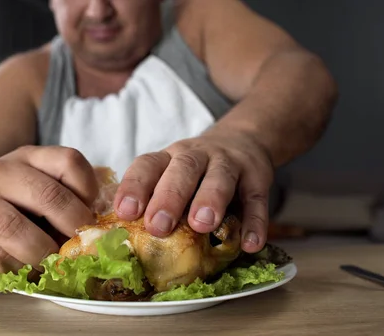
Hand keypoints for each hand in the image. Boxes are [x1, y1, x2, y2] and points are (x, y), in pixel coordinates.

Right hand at [0, 146, 98, 275]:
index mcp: (30, 157)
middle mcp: (0, 171)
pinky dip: (18, 270)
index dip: (89, 191)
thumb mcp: (44, 193)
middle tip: (81, 244)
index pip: (70, 161)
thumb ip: (71, 201)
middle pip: (48, 194)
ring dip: (41, 253)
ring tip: (53, 262)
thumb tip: (100, 231)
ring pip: (13, 228)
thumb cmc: (17, 210)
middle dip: (72, 224)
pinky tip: (26, 269)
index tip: (93, 213)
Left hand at [113, 131, 273, 252]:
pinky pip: (257, 199)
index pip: (148, 165)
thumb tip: (131, 242)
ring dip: (210, 200)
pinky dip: (255, 221)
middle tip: (158, 226)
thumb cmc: (198, 171)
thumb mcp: (173, 174)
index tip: (125, 212)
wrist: (244, 139)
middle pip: (183, 170)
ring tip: (202, 225)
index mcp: (170, 157)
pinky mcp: (257, 178)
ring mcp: (229, 164)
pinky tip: (250, 244)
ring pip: (220, 177)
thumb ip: (157, 199)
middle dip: (169, 197)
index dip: (135, 186)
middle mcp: (198, 155)